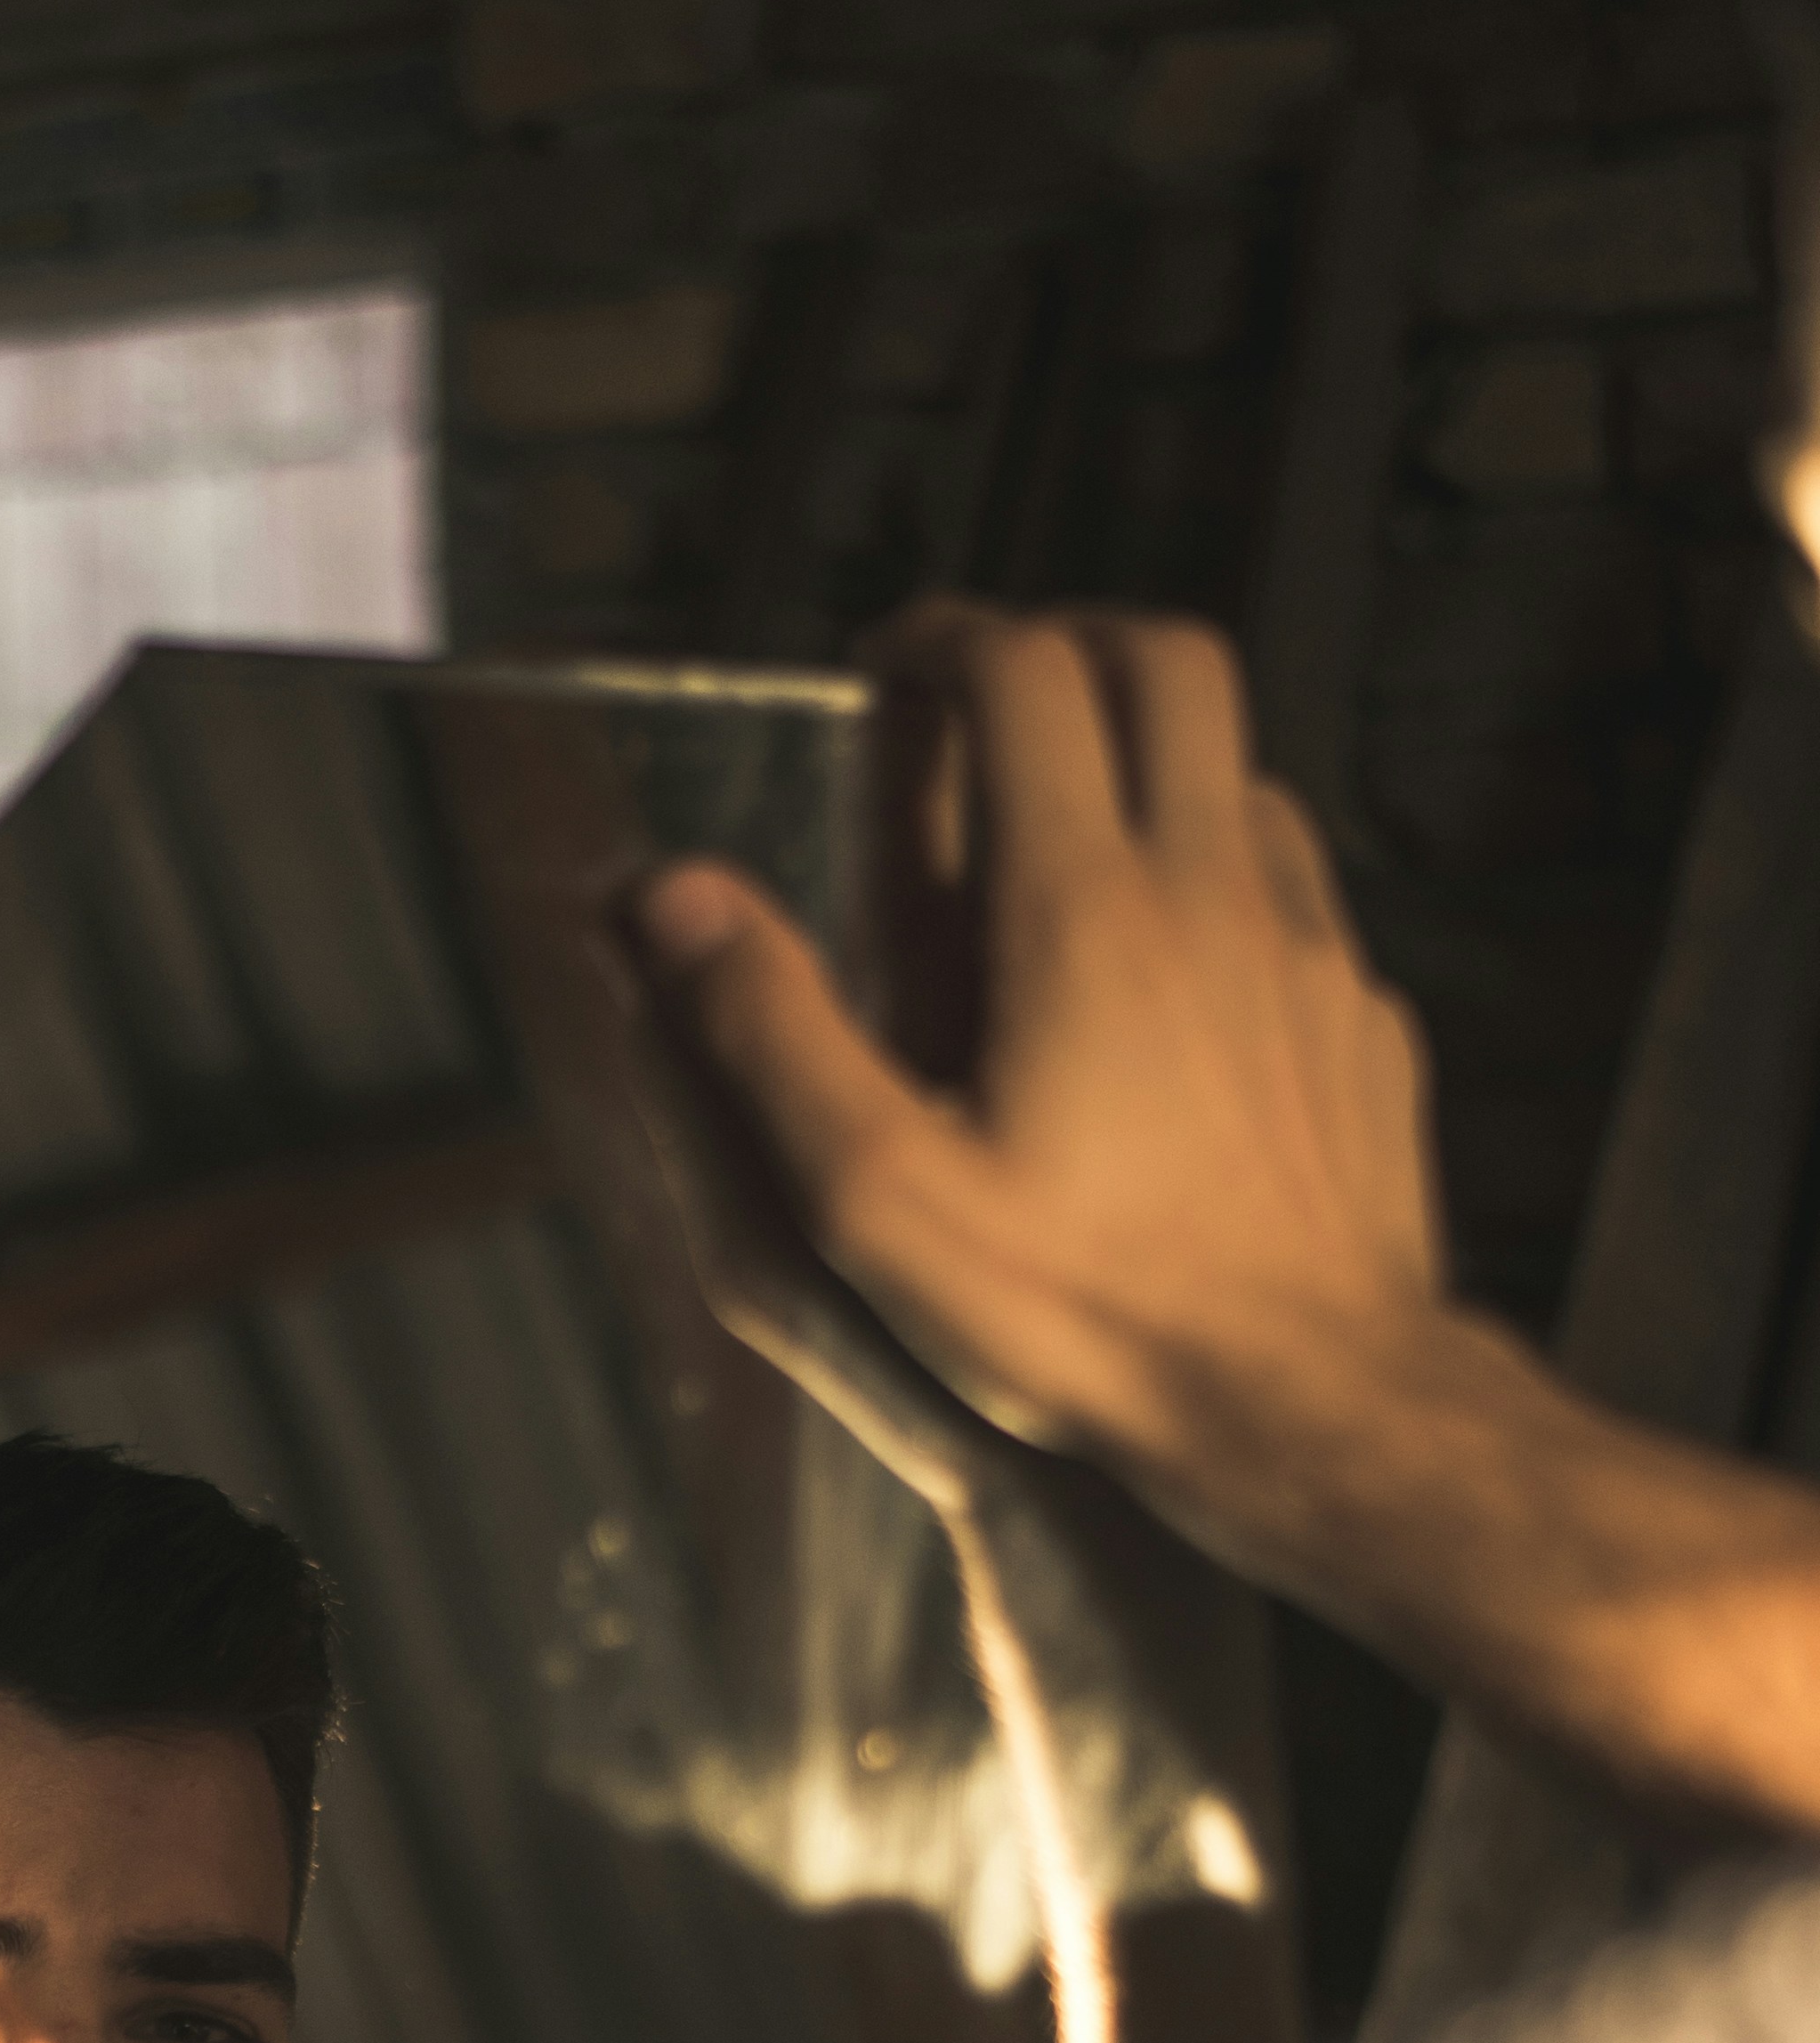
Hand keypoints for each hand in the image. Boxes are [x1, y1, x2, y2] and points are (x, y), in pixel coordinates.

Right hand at [629, 605, 1454, 1577]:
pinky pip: (1300, 894)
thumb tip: (679, 904)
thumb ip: (773, 1034)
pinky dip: (1228, 879)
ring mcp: (1310, 952)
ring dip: (1156, 761)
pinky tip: (1176, 975)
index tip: (901, 669)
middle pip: (1171, 660)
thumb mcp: (883, 1199)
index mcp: (1086, 914)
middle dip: (1073, 643)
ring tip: (1076, 839)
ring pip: (1247, 768)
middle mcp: (1215, 896)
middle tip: (997, 698)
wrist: (1315, 1405)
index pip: (1030, 673)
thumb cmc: (1101, 1318)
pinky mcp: (1363, 1023)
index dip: (952, 637)